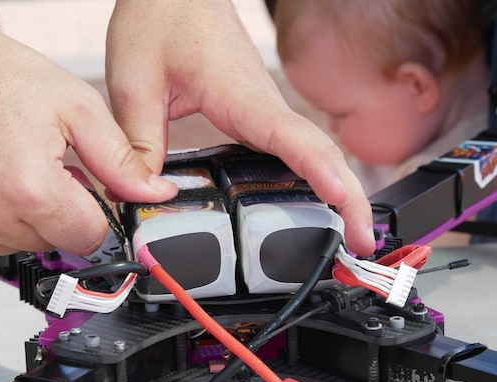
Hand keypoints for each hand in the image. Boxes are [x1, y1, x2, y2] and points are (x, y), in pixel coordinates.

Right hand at [0, 0, 176, 255]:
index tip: (85, 193)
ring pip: (15, 246)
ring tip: (9, 169)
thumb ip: (120, 161)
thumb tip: (154, 193)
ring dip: (22, 218)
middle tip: (43, 168)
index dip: (95, 214)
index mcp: (31, 190)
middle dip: (58, 213)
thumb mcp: (76, 108)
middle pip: (52, 243)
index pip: (89, 239)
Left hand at [105, 0, 375, 254]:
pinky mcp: (255, 116)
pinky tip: (313, 208)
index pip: (293, 138)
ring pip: (313, 153)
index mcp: (240, 95)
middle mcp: (262, 104)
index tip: (344, 204)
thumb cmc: (159, 18)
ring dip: (338, 192)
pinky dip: (313, 179)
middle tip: (362, 245)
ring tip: (351, 238)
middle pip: (321, 153)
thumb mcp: (133, 83)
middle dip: (349, 198)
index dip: (321, 173)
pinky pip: (292, 151)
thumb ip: (138, 144)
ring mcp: (264, 111)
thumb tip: (148, 196)